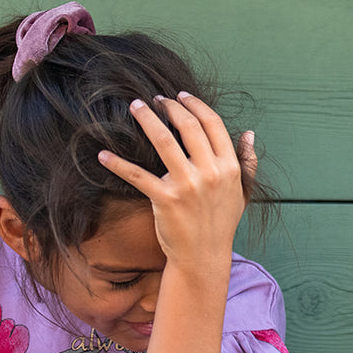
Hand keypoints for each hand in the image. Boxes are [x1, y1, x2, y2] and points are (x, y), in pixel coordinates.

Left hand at [98, 93, 253, 268]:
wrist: (204, 257)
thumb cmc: (222, 223)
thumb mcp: (242, 192)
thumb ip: (248, 162)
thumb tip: (249, 134)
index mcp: (229, 167)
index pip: (213, 125)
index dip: (195, 105)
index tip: (180, 96)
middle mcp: (211, 173)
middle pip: (189, 127)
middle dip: (169, 107)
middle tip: (154, 99)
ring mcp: (188, 186)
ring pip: (165, 141)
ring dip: (148, 119)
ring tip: (136, 107)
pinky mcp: (165, 200)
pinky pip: (138, 175)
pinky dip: (118, 164)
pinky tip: (103, 155)